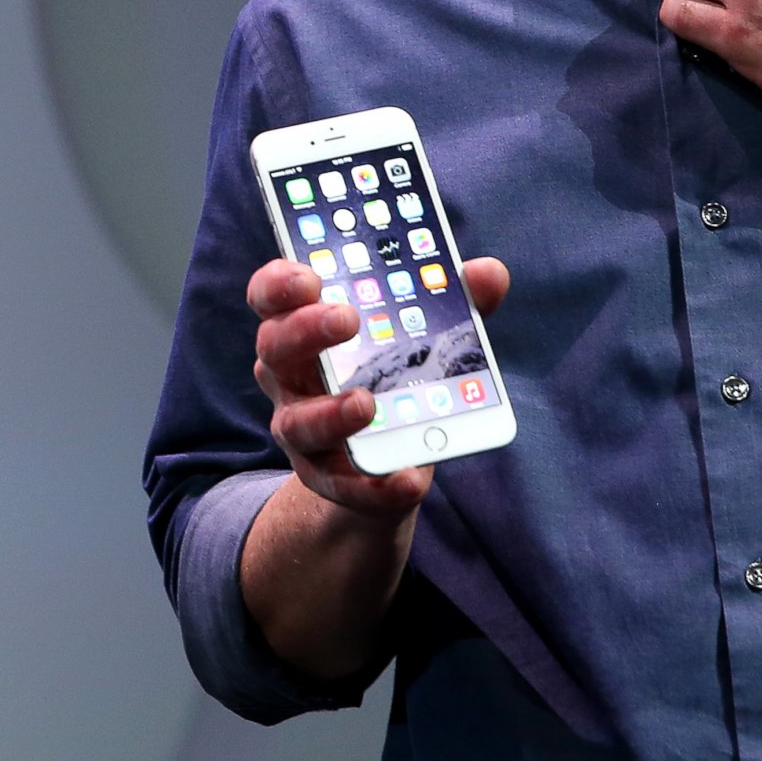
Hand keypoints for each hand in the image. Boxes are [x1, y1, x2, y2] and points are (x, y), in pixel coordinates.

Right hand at [248, 254, 510, 516]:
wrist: (387, 458)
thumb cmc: (393, 375)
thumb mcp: (422, 335)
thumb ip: (452, 301)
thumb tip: (490, 274)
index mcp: (304, 328)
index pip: (271, 297)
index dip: (281, 283)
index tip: (310, 276)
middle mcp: (289, 375)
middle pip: (275, 347)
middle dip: (306, 330)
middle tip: (347, 319)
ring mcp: (301, 428)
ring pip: (297, 422)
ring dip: (329, 412)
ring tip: (366, 403)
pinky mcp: (325, 477)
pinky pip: (341, 484)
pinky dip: (373, 486)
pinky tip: (408, 480)